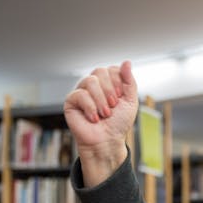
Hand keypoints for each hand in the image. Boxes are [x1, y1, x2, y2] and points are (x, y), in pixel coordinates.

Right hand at [63, 61, 137, 185]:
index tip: (121, 97)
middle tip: (113, 106)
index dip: (119, 82)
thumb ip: (129, 82)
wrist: (108, 141)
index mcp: (108, 83)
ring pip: (90, 81)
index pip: (112, 69)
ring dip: (101, 100)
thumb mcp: (130, 101)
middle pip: (100, 71)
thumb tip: (127, 62)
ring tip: (105, 114)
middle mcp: (94, 84)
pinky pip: (79, 94)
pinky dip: (90, 107)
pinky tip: (94, 118)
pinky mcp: (71, 101)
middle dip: (110, 90)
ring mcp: (82, 91)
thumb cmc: (118, 123)